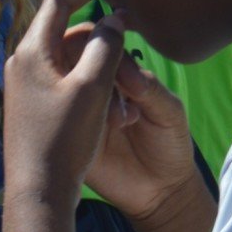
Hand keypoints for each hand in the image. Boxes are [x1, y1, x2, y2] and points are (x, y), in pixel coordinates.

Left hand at [2, 0, 136, 209]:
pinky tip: (108, 106)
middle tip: (130, 43)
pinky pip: (64, 80)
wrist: (38, 195)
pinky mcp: (31, 108)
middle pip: (66, 30)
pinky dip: (89, 83)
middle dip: (100, 34)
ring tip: (122, 90)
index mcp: (30, 52)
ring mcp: (24, 87)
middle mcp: (21, 65)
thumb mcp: (93, 88)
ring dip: (98, 64)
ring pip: (68, 58)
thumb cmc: (64, 141)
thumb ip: (106, 46)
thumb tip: (113, 20)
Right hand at [78, 42, 204, 229]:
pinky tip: (111, 130)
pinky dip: (83, 117)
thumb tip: (121, 69)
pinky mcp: (67, 137)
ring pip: (63, 84)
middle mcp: (91, 90)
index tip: (121, 61)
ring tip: (123, 120)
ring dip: (92, 93)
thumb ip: (148, 87)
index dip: (102, 40)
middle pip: (71, 57)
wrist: (161, 192)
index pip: (98, 42)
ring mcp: (76, 113)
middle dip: (91, 64)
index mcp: (116, 75)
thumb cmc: (168, 145)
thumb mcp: (168, 111)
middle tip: (120, 90)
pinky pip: (62, 118)